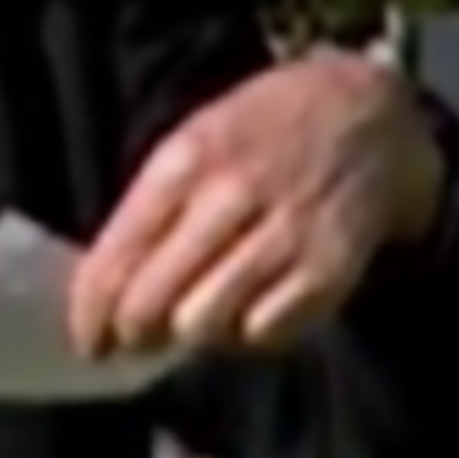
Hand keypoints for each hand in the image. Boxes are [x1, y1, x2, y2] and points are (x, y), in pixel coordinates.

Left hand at [67, 52, 446, 358]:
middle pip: (155, 300)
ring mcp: (285, 235)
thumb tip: (109, 289)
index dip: (92, 312)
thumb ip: (154, 208)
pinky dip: (250, 333)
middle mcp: (233, 196)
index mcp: (187, 160)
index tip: (87, 341)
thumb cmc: (267, 131)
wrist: (371, 115)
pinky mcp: (328, 270)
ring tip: (196, 318)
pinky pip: (265, 332)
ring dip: (192, 333)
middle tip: (134, 342)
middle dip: (134, 333)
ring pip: (205, 324)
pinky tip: (250, 310)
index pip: (119, 254)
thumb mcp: (198, 138)